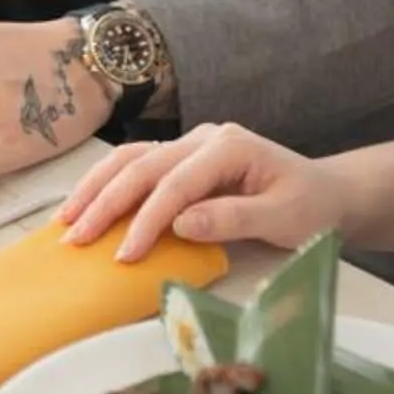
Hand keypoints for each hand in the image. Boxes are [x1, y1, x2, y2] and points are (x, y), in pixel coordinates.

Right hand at [57, 122, 346, 261]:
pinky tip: (86, 204)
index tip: (124, 255)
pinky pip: (138, 166)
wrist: (326, 192)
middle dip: (106, 203)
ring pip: (131, 158)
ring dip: (96, 187)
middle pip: (143, 165)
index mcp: (229, 146)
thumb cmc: (310, 206)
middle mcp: (204, 138)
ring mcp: (191, 145)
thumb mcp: (283, 218)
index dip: (147, 219)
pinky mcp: (183, 159)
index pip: (176, 183)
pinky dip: (108, 184)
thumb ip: (233, 218)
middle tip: (77, 239)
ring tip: (67, 219)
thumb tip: (181, 224)